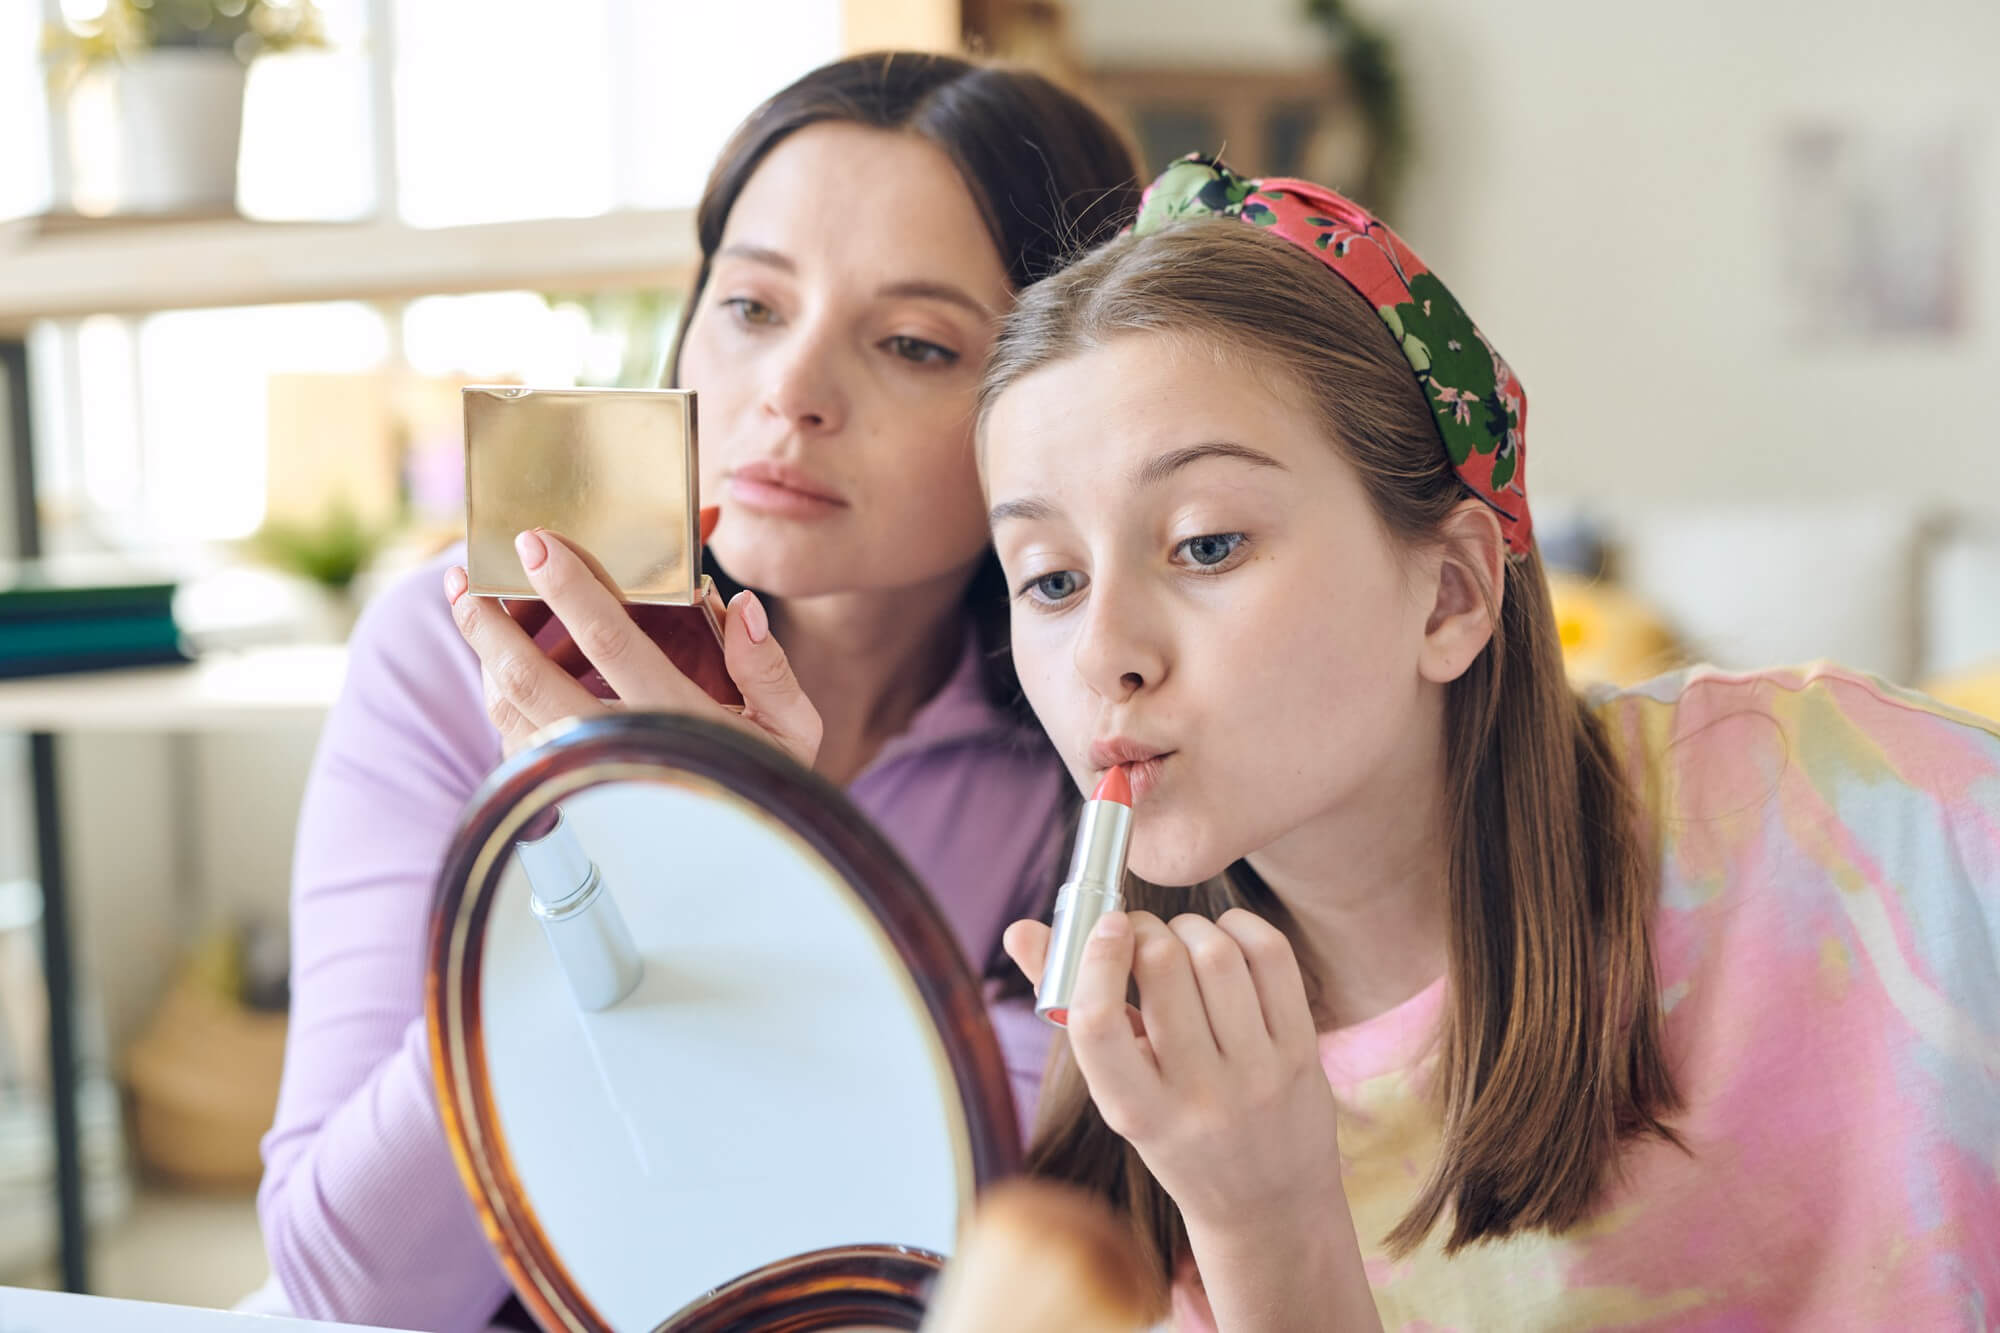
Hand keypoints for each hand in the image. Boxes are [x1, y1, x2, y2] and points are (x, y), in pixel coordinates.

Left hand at [447, 526, 820, 767]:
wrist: (736, 870)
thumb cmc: (761, 783)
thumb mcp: (790, 732)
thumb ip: (768, 668)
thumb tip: (740, 606)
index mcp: (675, 721)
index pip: (609, 640)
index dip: (568, 587)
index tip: (536, 543)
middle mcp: (617, 751)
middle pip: (526, 676)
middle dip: (488, 619)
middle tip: (464, 572)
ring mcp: (581, 780)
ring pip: (508, 710)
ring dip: (483, 653)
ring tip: (468, 605)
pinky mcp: (561, 800)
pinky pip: (514, 740)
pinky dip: (500, 694)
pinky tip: (501, 662)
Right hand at [1004, 909, 1339, 1235]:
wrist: (1267, 1203)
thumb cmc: (1176, 1133)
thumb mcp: (1119, 1091)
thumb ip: (1070, 1007)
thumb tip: (1018, 930)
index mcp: (1136, 1112)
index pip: (1097, 1023)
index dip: (1096, 960)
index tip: (1104, 927)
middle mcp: (1198, 1096)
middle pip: (1164, 968)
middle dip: (1146, 930)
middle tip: (1141, 934)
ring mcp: (1257, 1074)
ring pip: (1217, 954)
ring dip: (1191, 927)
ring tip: (1182, 940)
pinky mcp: (1303, 1052)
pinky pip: (1271, 956)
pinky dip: (1241, 927)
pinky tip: (1227, 938)